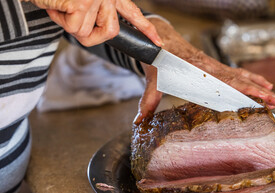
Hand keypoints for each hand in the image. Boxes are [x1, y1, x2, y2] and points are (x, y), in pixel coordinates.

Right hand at [24, 0, 162, 46]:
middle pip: (110, 32)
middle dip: (91, 35)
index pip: (132, 13)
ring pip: (87, 33)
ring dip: (67, 23)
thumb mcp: (78, 0)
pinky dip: (58, 19)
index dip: (146, 29)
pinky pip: (73, 28)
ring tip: (59, 5)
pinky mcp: (82, 4)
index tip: (158, 43)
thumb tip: (91, 30)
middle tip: (73, 20)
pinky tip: (53, 5)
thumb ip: (92, 13)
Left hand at [134, 18, 274, 123]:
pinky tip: (261, 83)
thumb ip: (148, 101)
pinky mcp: (214, 66)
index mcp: (199, 72)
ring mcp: (214, 66)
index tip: (260, 96)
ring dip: (259, 85)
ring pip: (241, 75)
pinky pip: (236, 72)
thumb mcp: (152, 80)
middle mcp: (210, 68)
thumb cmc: (158, 60)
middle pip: (239, 80)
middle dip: (259, 91)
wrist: (160, 40)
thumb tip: (139, 122)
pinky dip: (250, 78)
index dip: (244, 89)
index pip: (227, 82)